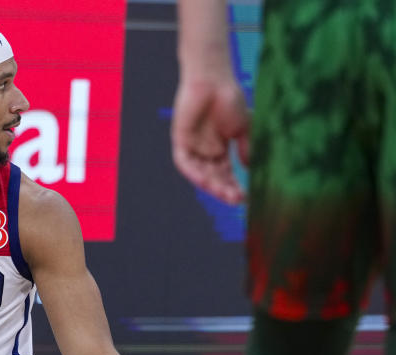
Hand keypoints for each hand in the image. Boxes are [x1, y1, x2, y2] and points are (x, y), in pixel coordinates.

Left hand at [171, 75, 250, 204]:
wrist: (214, 79)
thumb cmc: (229, 99)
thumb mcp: (243, 128)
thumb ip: (246, 148)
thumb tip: (249, 168)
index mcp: (219, 150)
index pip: (226, 174)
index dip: (234, 186)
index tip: (247, 197)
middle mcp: (205, 152)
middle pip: (214, 177)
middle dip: (225, 190)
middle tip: (237, 200)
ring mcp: (192, 147)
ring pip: (200, 173)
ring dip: (212, 185)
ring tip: (226, 194)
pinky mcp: (180, 141)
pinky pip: (185, 163)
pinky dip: (194, 173)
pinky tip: (206, 181)